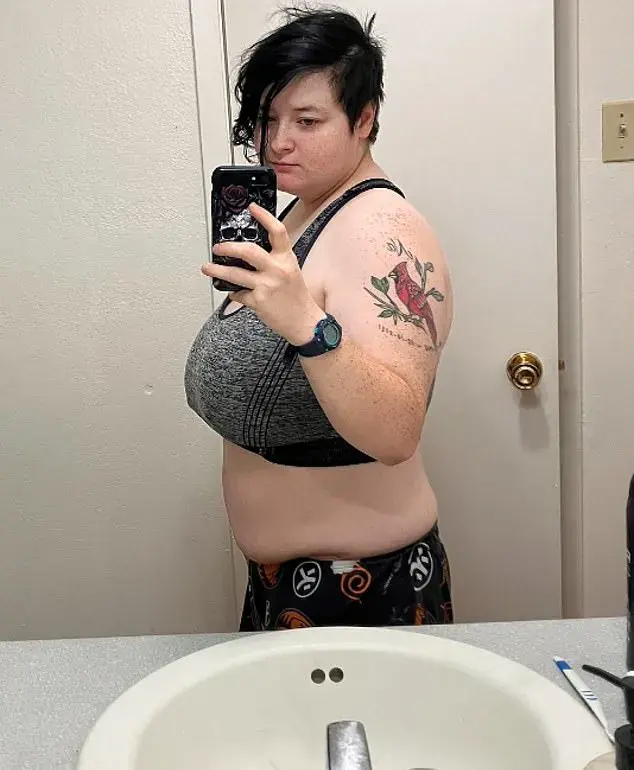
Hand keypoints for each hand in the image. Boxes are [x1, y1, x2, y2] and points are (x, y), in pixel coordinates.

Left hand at [203, 203, 324, 345]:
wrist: (303, 322)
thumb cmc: (296, 297)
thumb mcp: (291, 270)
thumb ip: (274, 259)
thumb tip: (250, 252)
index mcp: (286, 259)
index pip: (277, 231)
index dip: (264, 216)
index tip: (252, 208)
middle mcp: (277, 270)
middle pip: (248, 251)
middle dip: (228, 247)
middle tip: (218, 247)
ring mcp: (267, 286)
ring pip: (235, 273)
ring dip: (217, 270)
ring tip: (208, 268)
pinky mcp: (258, 302)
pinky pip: (238, 294)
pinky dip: (234, 293)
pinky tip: (234, 292)